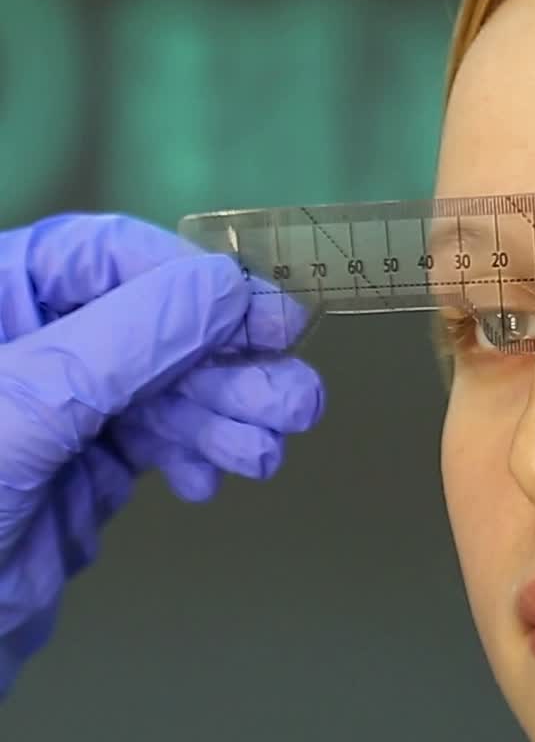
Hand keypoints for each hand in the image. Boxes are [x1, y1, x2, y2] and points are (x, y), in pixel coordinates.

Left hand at [0, 214, 324, 697]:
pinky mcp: (83, 470)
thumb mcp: (29, 405)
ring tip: (265, 455)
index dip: (194, 281)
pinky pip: (159, 445)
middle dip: (228, 368)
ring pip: (167, 390)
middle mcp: (33, 342)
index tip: (272, 320)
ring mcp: (60, 409)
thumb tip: (225, 286)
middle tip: (297, 405)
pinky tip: (206, 483)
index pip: (107, 258)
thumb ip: (126, 342)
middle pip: (153, 327)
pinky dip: (195, 460)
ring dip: (226, 419)